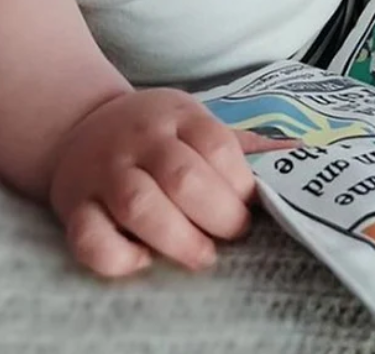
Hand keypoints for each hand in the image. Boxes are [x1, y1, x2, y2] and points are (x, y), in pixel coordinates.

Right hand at [48, 88, 291, 277]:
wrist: (79, 124)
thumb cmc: (155, 132)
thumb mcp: (194, 120)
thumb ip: (238, 143)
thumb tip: (300, 153)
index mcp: (178, 116)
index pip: (218, 146)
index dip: (241, 183)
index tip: (252, 205)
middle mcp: (141, 141)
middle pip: (183, 178)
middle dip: (218, 214)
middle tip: (233, 233)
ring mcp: (105, 172)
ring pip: (139, 206)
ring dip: (178, 239)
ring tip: (203, 255)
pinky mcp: (74, 205)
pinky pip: (90, 238)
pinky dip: (119, 257)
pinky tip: (143, 259)